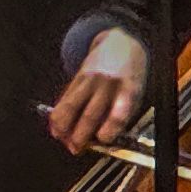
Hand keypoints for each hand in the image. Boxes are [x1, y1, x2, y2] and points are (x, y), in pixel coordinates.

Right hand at [48, 28, 151, 154]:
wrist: (120, 43)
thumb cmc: (131, 72)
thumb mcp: (136, 90)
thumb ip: (122, 111)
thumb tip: (103, 135)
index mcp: (128, 88)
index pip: (119, 112)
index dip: (109, 128)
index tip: (102, 140)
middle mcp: (108, 83)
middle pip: (91, 112)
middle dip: (81, 133)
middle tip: (75, 148)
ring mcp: (91, 79)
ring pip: (73, 105)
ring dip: (64, 125)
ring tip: (61, 139)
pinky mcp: (78, 76)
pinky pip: (66, 97)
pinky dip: (59, 113)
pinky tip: (55, 123)